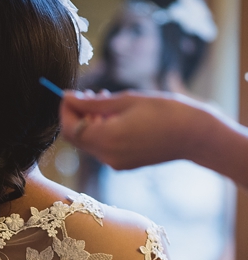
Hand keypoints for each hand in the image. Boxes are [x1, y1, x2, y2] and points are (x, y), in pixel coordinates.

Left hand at [60, 90, 209, 169]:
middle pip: (76, 137)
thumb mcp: (127, 101)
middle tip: (90, 95)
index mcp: (107, 139)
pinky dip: (102, 132)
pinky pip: (102, 148)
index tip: (69, 94)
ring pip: (88, 142)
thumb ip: (93, 103)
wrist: (195, 135)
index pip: (69, 128)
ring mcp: (114, 163)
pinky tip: (117, 118)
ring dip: (90, 123)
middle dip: (77, 116)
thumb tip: (67, 98)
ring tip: (106, 102)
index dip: (65, 110)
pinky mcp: (122, 165)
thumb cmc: (165, 111)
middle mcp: (106, 156)